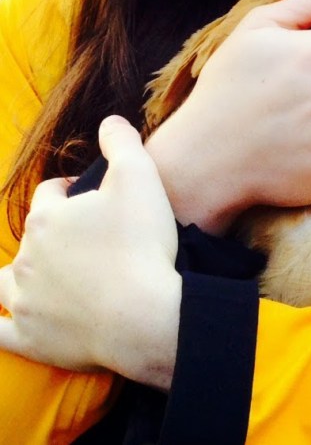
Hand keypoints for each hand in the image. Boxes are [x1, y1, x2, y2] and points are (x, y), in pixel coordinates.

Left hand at [0, 117, 179, 389]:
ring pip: (6, 282)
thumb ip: (121, 141)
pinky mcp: (30, 339)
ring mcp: (24, 301)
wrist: (145, 316)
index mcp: (46, 217)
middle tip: (89, 239)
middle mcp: (26, 257)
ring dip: (18, 275)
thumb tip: (108, 121)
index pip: (50, 194)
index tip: (95, 200)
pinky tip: (2, 319)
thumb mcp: (140, 175)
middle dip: (53, 233)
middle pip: (32, 235)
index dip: (71, 192)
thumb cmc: (143, 245)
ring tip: (44, 273)